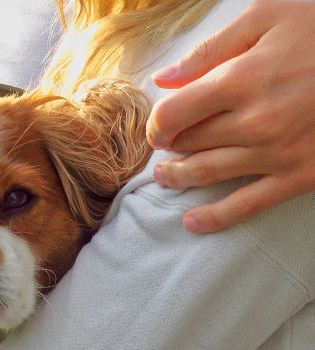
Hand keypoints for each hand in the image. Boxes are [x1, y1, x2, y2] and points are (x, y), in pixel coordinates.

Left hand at [146, 0, 314, 233]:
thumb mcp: (268, 17)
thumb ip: (211, 49)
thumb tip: (163, 79)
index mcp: (241, 79)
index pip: (173, 115)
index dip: (157, 124)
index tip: (159, 126)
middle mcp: (254, 121)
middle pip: (189, 144)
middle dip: (169, 148)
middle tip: (164, 148)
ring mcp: (276, 153)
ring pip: (207, 174)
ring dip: (179, 178)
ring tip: (166, 176)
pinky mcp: (299, 176)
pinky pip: (247, 205)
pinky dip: (214, 218)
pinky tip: (192, 222)